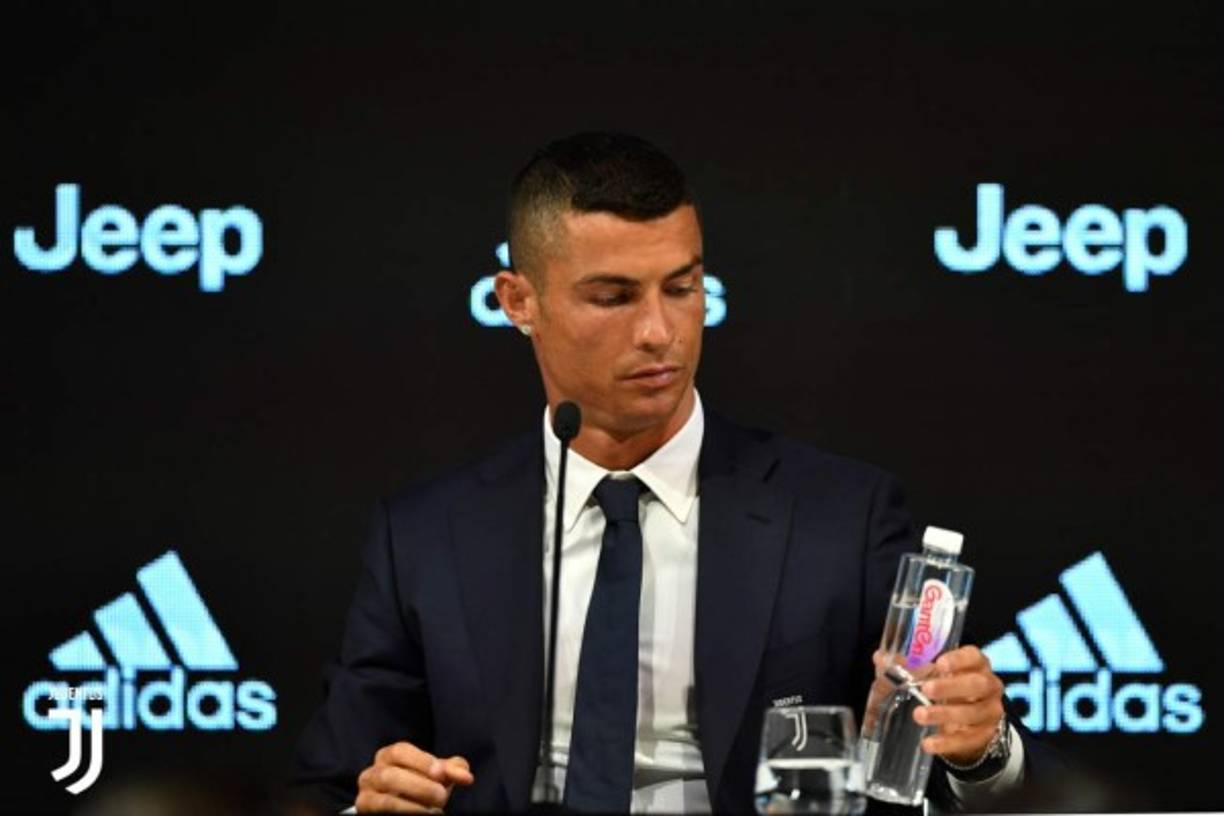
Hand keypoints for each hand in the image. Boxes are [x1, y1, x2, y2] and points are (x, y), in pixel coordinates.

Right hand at [356, 741, 474, 812]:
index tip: (440, 773)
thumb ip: (452, 769)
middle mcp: (372, 774)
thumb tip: (466, 776)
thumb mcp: (438, 774)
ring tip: (434, 812)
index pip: (400, 751)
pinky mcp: (366, 812)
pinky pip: (382, 815)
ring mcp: (366, 796)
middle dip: (419, 787)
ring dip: (412, 807)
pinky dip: (404, 815)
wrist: (404, 808)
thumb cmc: (421, 785)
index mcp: (388, 756)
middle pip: (390, 776)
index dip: (421, 761)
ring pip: (384, 801)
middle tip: (441, 796)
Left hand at [912, 645, 1004, 765]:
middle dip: (951, 687)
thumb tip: (880, 658)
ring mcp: (989, 712)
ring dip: (945, 714)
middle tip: (926, 689)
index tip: (939, 663)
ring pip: (973, 713)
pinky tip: (928, 743)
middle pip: (977, 684)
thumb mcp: (931, 675)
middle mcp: (989, 686)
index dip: (959, 659)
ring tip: (919, 715)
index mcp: (976, 665)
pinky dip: (946, 742)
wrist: (968, 723)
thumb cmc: (948, 689)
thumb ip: (907, 666)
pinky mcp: (984, 735)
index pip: (973, 656)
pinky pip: (967, 740)